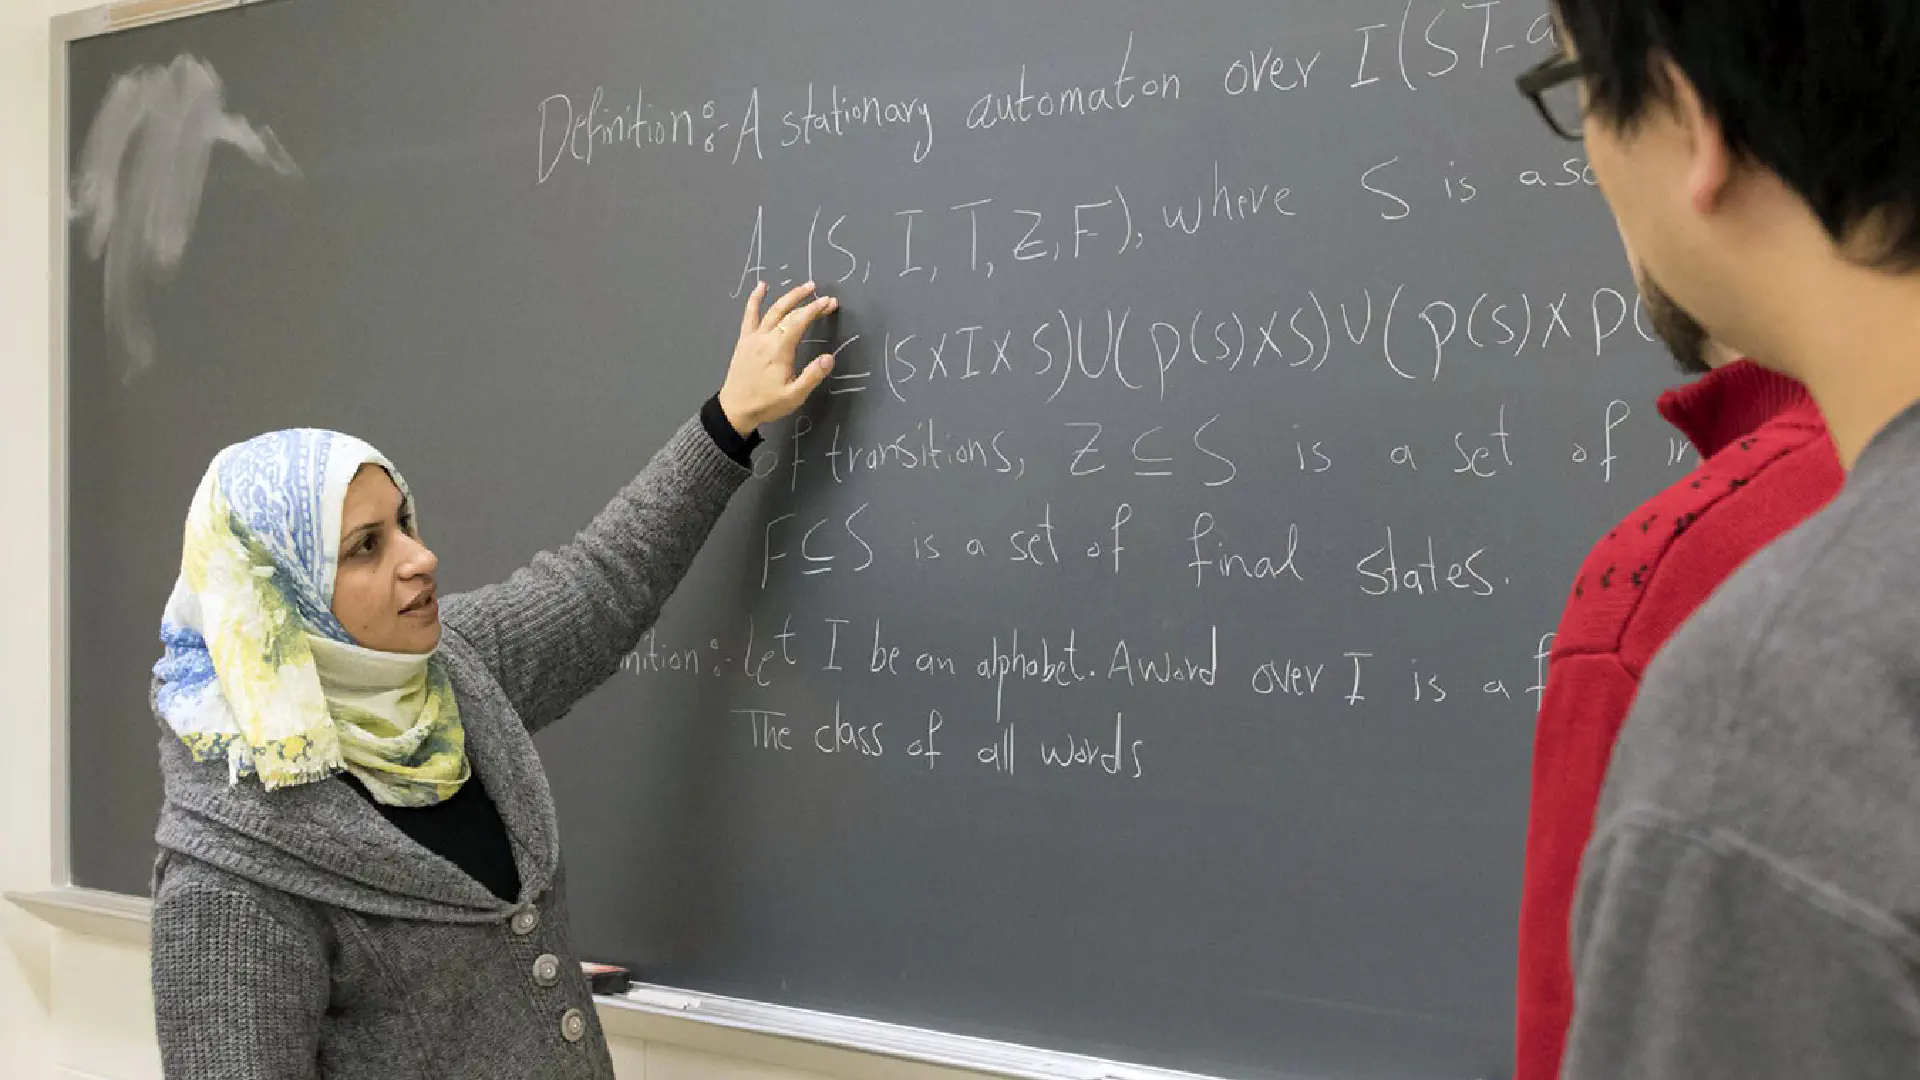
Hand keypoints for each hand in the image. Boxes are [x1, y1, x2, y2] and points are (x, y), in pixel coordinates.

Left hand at [717, 282, 839, 434]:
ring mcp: (753, 337)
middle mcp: (766, 338)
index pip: (800, 321)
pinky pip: (750, 314)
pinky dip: (755, 299)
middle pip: (789, 312)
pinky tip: (762, 286)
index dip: (815, 309)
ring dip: (789, 296)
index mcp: (779, 350)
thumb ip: (812, 376)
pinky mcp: (744, 340)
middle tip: (824, 298)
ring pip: (772, 310)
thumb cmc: (766, 403)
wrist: (735, 408)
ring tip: (805, 287)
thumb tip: (829, 357)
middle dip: (808, 302)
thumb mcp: (794, 395)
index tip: (829, 302)